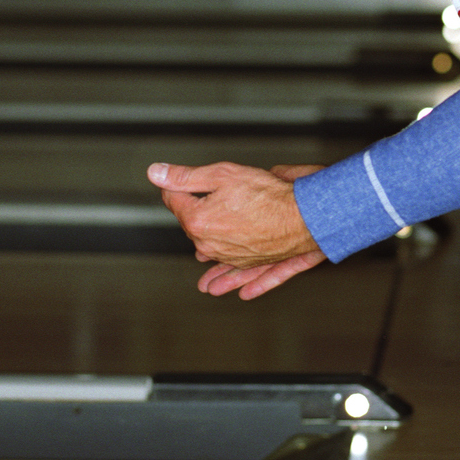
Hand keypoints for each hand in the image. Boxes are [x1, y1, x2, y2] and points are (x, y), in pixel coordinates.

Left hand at [148, 160, 323, 291]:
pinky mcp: (246, 262)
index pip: (174, 201)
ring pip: (208, 249)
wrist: (303, 217)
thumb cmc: (268, 195)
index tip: (176, 181)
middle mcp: (208, 244)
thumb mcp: (223, 174)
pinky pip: (233, 269)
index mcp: (197, 221)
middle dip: (193, 210)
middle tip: (199, 197)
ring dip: (205, 242)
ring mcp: (227, 256)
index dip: (175, 187)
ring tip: (201, 239)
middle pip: (191, 224)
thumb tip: (156, 173)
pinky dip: (228, 275)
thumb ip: (186, 176)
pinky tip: (228, 286)